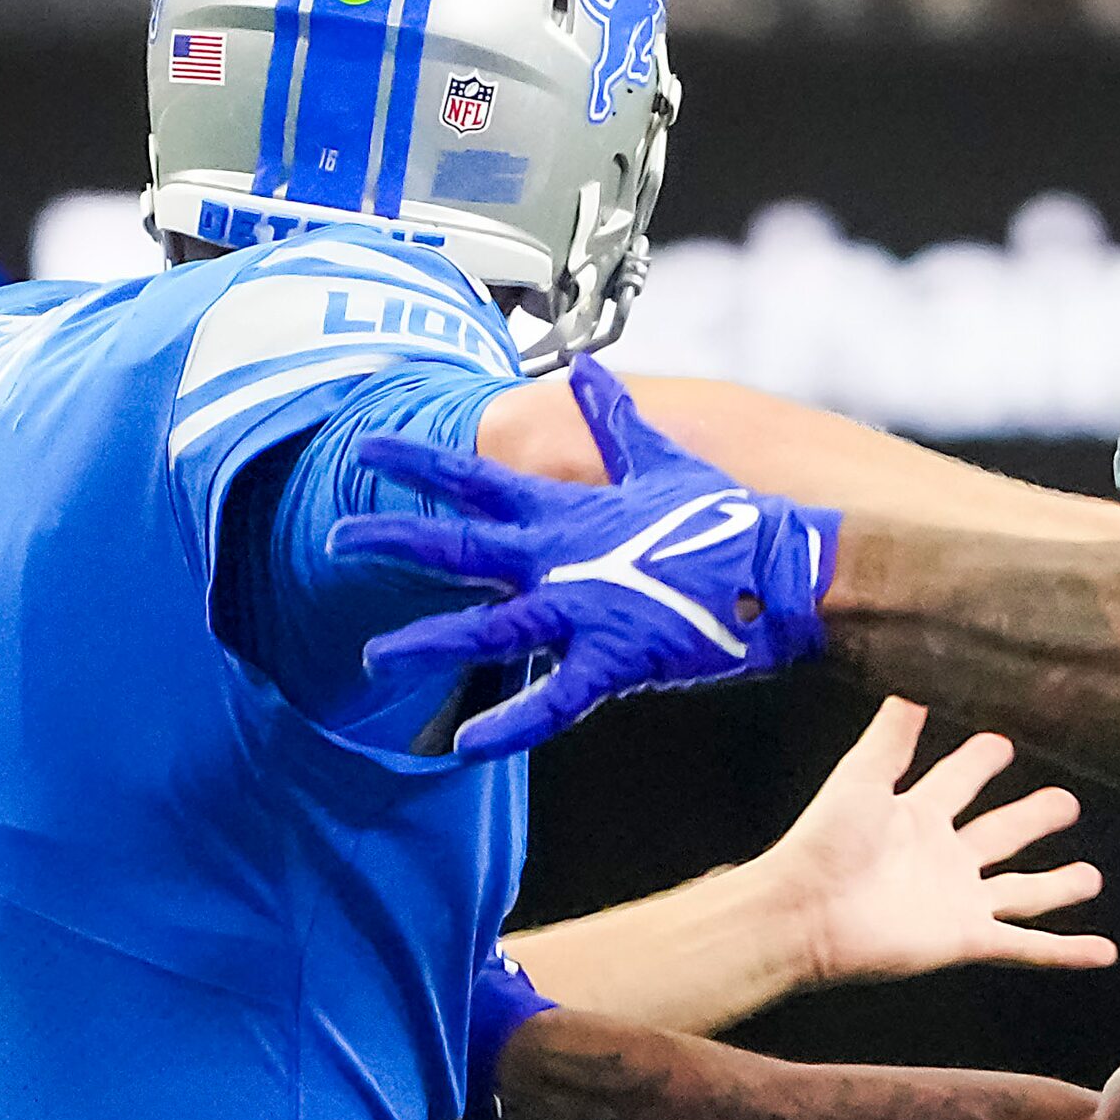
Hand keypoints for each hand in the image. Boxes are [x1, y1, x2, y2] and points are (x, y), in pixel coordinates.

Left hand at [330, 360, 838, 758]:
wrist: (782, 573)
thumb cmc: (727, 519)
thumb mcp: (663, 459)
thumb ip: (614, 419)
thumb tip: (588, 370)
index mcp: (566, 510)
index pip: (475, 480)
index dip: (418, 463)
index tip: (367, 448)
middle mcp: (560, 557)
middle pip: (458, 546)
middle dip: (393, 540)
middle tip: (337, 536)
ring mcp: (582, 609)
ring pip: (486, 628)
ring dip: (426, 642)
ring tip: (375, 658)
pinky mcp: (613, 659)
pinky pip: (550, 700)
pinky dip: (509, 726)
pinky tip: (467, 748)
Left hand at [758, 698, 1115, 986]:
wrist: (807, 914)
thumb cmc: (825, 843)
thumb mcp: (863, 775)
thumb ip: (894, 734)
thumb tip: (912, 680)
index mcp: (917, 814)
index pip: (959, 780)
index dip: (981, 760)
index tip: (1005, 741)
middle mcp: (943, 857)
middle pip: (1001, 833)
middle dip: (1033, 818)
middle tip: (1067, 802)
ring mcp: (959, 900)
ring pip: (1022, 892)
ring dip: (1057, 887)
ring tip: (1092, 878)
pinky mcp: (967, 938)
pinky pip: (1026, 946)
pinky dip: (1065, 952)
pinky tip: (1101, 952)